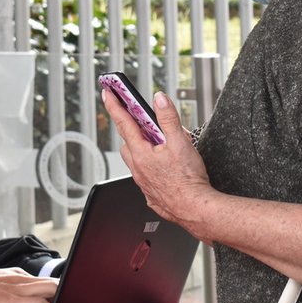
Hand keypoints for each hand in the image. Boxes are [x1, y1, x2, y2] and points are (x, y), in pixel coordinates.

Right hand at [0, 268, 57, 302]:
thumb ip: (9, 298)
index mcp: (13, 274)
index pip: (40, 281)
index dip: (52, 291)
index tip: (58, 301)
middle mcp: (19, 278)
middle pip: (50, 282)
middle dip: (63, 293)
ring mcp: (17, 288)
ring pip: (51, 289)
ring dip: (61, 300)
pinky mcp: (14, 300)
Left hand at [101, 88, 214, 240]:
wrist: (194, 209)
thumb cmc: (188, 180)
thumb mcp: (180, 141)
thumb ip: (168, 118)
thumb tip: (159, 99)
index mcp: (141, 153)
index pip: (123, 122)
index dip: (114, 105)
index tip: (107, 93)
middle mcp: (137, 168)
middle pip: (127, 142)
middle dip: (130, 128)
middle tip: (138, 117)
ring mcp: (143, 182)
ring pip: (135, 159)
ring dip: (140, 148)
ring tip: (157, 143)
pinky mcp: (151, 193)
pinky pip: (145, 175)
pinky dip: (149, 166)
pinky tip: (163, 166)